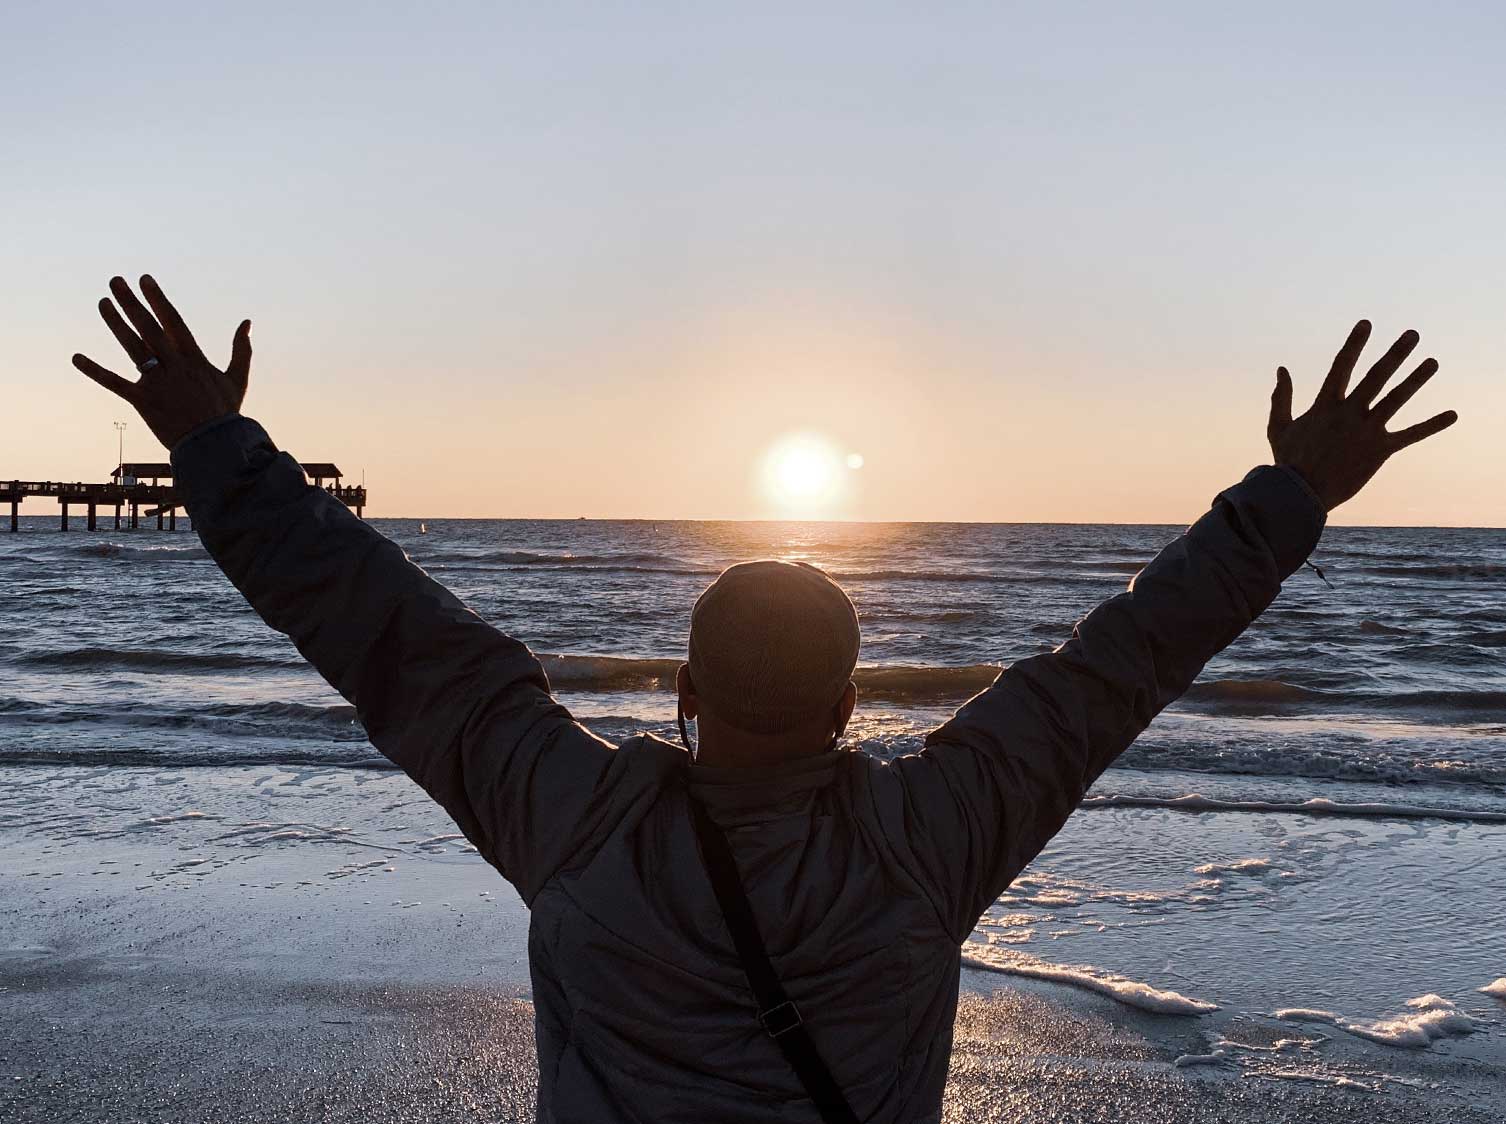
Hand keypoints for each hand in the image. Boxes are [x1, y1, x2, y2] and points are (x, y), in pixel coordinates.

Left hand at [73, 275, 251, 450]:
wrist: (215, 445)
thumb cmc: (225, 413)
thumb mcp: (238, 379)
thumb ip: (241, 350)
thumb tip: (246, 323)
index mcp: (195, 358)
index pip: (173, 321)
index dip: (157, 299)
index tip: (145, 279)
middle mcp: (174, 365)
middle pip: (148, 327)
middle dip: (131, 302)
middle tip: (115, 281)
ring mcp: (157, 382)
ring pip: (132, 347)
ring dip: (115, 323)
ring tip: (102, 302)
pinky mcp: (143, 401)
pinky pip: (115, 383)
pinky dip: (95, 371)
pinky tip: (76, 358)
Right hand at [1267, 320, 1457, 510]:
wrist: (1301, 495)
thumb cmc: (1288, 462)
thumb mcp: (1278, 427)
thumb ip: (1281, 397)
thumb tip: (1281, 369)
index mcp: (1325, 405)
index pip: (1342, 366)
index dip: (1354, 344)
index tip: (1366, 323)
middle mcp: (1349, 413)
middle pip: (1377, 377)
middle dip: (1395, 354)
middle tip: (1413, 334)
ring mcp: (1366, 431)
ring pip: (1396, 399)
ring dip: (1416, 379)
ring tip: (1433, 362)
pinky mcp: (1380, 450)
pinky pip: (1410, 436)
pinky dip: (1431, 425)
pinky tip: (1452, 415)